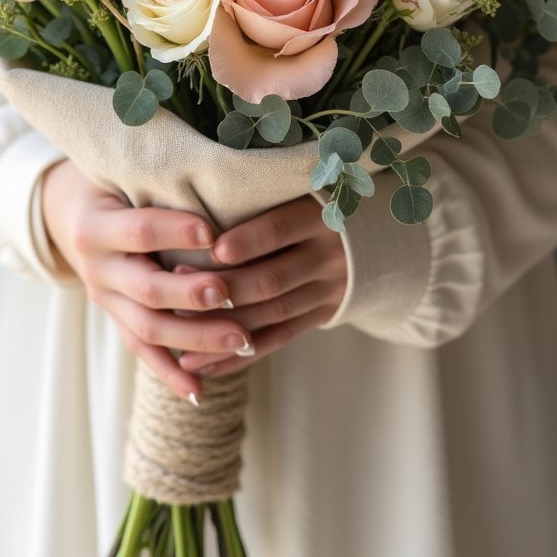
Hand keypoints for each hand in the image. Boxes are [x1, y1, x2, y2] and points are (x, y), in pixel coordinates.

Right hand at [41, 158, 255, 402]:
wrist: (67, 210)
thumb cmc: (112, 183)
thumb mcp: (124, 176)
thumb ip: (162, 186)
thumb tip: (225, 186)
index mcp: (95, 225)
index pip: (139, 230)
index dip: (175, 232)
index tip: (214, 232)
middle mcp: (96, 267)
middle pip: (146, 288)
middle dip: (190, 295)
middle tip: (229, 294)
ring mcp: (104, 299)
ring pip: (148, 328)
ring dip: (196, 338)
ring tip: (240, 340)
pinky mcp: (115, 319)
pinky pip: (142, 351)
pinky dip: (170, 373)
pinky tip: (199, 392)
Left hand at [176, 195, 346, 379]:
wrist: (376, 237)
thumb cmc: (316, 204)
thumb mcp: (305, 191)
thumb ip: (265, 200)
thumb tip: (200, 214)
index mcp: (319, 218)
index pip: (279, 229)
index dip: (247, 241)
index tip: (212, 250)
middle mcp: (327, 257)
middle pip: (272, 279)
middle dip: (225, 289)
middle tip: (180, 293)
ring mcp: (327, 290)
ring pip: (272, 314)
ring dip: (225, 328)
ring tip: (181, 337)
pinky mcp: (321, 315)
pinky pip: (278, 339)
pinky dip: (240, 355)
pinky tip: (206, 364)